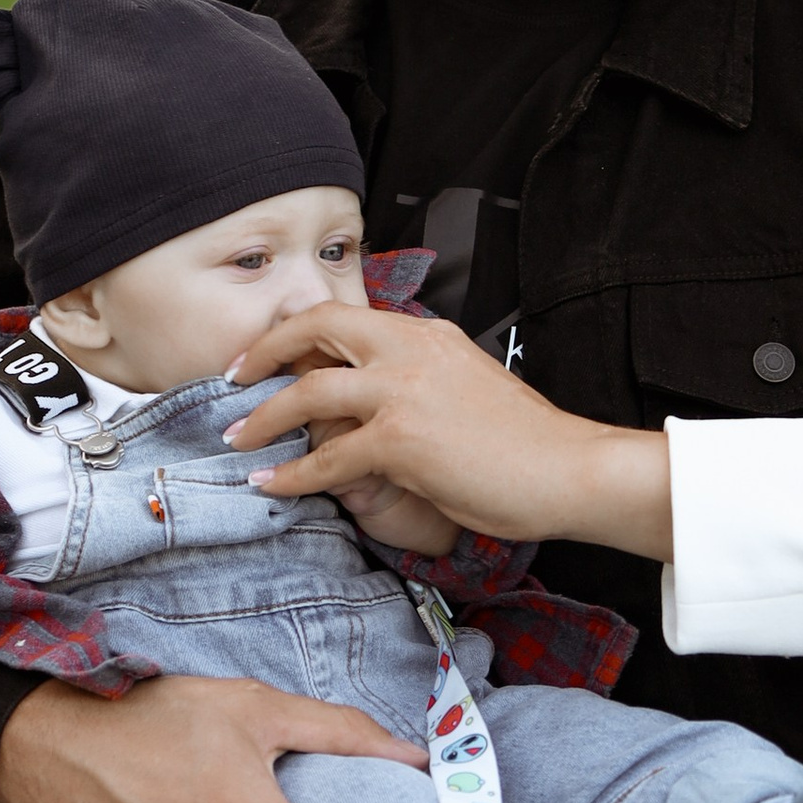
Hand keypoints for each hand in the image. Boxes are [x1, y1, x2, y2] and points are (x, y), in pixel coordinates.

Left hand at [223, 303, 671, 558]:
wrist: (571, 470)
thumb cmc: (530, 443)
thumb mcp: (470, 387)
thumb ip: (425, 380)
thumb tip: (386, 398)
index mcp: (429, 335)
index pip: (346, 315)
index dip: (297, 330)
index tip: (269, 351)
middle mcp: (412, 351)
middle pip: (316, 329)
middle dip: (263, 352)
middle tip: (232, 378)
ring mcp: (404, 394)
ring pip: (308, 392)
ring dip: (262, 418)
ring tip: (237, 440)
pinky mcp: (401, 442)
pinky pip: (326, 458)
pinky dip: (291, 475)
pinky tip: (272, 487)